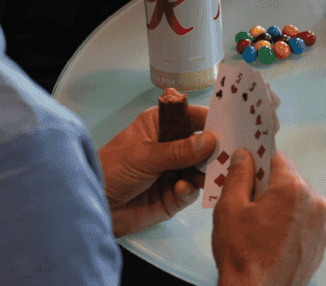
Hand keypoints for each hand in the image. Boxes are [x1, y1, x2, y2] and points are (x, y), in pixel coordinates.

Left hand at [98, 105, 215, 236]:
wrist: (92, 208)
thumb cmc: (111, 170)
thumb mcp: (144, 155)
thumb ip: (178, 150)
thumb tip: (213, 140)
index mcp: (162, 125)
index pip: (194, 117)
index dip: (213, 120)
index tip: (233, 125)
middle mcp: (172, 146)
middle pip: (204, 144)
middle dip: (215, 149)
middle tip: (228, 155)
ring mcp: (175, 171)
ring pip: (202, 168)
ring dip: (205, 172)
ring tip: (205, 176)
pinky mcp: (174, 196)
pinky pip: (191, 190)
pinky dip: (190, 190)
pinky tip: (181, 190)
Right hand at [213, 149, 325, 285]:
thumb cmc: (242, 254)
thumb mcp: (229, 209)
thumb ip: (238, 175)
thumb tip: (244, 154)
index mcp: (293, 188)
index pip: (277, 158)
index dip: (259, 161)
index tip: (247, 170)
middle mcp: (315, 200)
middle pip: (290, 180)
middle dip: (270, 187)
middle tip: (249, 205)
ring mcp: (322, 223)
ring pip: (299, 200)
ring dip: (283, 205)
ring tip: (261, 226)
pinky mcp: (323, 241)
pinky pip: (307, 220)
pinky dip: (294, 223)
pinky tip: (276, 239)